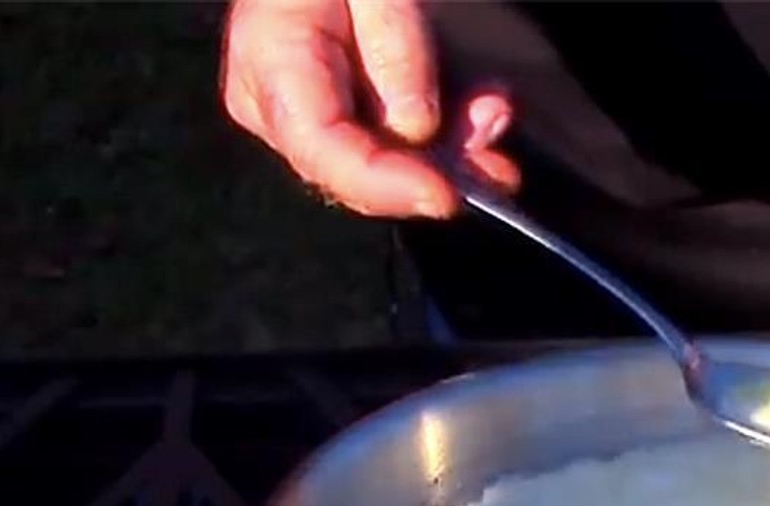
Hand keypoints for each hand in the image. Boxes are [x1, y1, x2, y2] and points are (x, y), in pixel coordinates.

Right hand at [220, 0, 519, 218]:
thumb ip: (393, 46)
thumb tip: (415, 128)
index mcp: (272, 61)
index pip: (322, 149)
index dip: (384, 182)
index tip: (444, 195)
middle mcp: (282, 106)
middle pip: (356, 175)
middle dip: (433, 172)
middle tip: (498, 167)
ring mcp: (310, 118)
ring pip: (385, 168)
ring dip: (452, 153)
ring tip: (495, 115)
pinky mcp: (344, 118)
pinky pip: (395, 147)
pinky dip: (446, 136)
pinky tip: (484, 111)